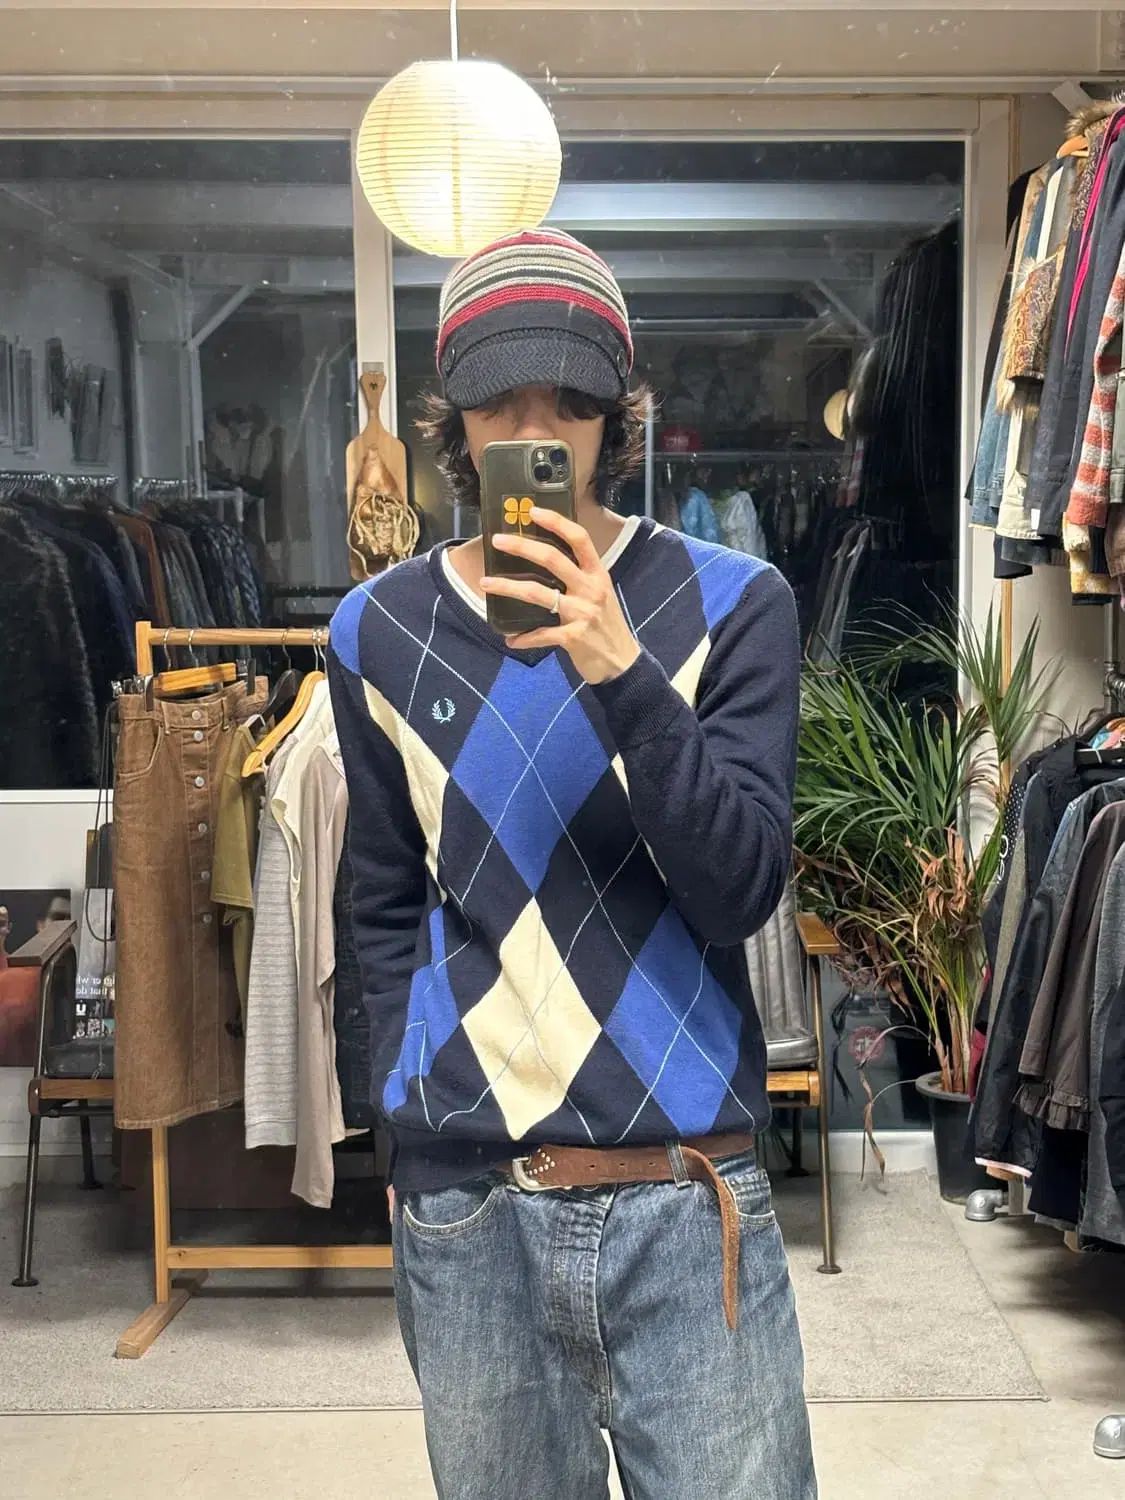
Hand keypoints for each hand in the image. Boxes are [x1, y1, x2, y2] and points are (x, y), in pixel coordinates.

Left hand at [482, 509, 640, 684]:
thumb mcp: (600, 594)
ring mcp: (582, 613)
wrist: (623, 663)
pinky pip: (541, 634)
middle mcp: (591, 589)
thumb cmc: (607, 625)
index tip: (533, 511)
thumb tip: (543, 561)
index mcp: (597, 574)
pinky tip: (510, 639)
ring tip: (485, 583)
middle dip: (522, 547)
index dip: (557, 522)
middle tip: (497, 541)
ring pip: (538, 593)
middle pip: (553, 559)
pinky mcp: (573, 637)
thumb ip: (579, 578)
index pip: (579, 539)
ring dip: (507, 587)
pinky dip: (523, 638)